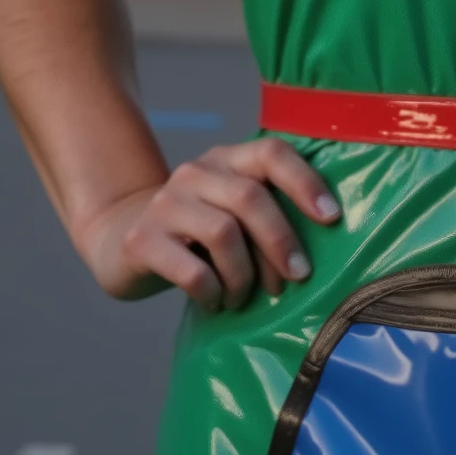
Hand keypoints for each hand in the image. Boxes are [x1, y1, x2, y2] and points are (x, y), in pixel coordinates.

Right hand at [82, 139, 339, 308]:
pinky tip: (215, 301)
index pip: (271, 153)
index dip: (305, 182)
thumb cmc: (197, 233)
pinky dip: (213, 292)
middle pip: (250, 197)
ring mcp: (164, 204)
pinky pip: (192, 271)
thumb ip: (267, 212)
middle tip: (297, 277)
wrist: (123, 239)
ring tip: (243, 296)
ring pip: (223, 233)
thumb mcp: (231, 211)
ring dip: (244, 275)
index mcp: (225, 160)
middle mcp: (194, 173)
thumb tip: (323, 242)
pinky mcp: (142, 240)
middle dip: (281, 242)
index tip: (332, 218)